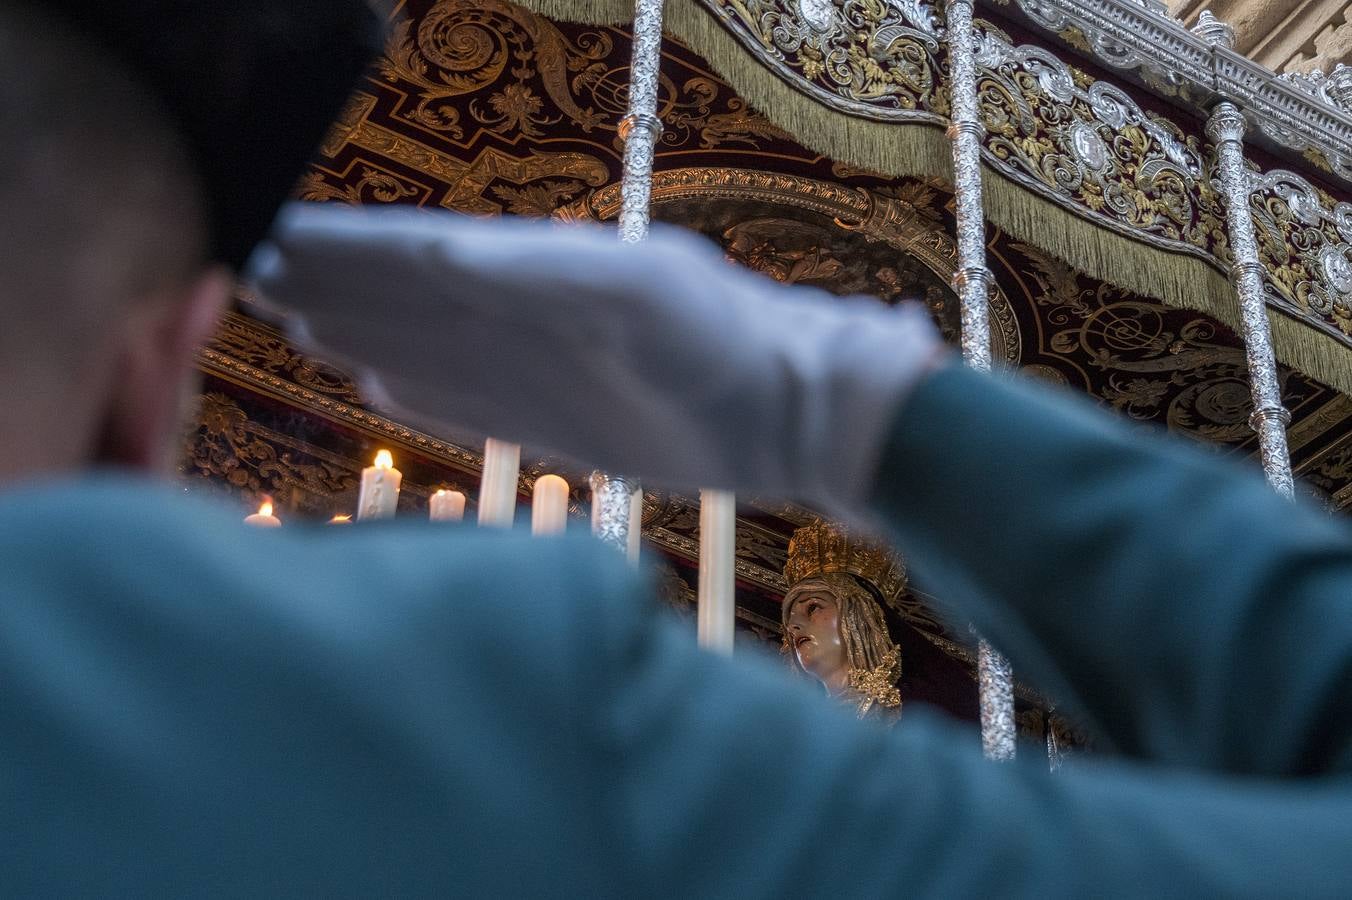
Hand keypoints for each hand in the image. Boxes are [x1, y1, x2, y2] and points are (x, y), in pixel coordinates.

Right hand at [247, 204, 947, 510]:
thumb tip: (438, 252)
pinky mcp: (558, 426)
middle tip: (246, 271)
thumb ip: (542, 272)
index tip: (264, 231)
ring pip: (428, 347)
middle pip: (406, 295)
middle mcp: (524, 318)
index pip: (414, 252)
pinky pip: (471, 404)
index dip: (342, 247)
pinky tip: (384, 380)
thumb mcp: (640, 291)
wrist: (790, 415)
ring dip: (363, 331)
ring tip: (296, 321)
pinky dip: (422, 391)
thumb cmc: (727, 340)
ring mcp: (536, 373)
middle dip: (332, 285)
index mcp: (533, 273)